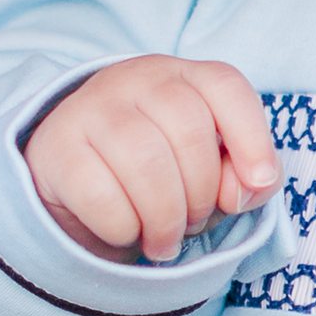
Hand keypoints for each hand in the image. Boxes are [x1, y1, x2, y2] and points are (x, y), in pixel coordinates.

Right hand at [24, 55, 278, 262]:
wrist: (73, 184)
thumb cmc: (158, 176)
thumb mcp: (209, 173)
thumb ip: (241, 178)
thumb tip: (244, 191)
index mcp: (180, 75)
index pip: (225, 86)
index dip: (253, 138)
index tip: (259, 183)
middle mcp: (133, 79)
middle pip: (189, 132)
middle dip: (202, 194)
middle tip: (192, 223)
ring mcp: (90, 108)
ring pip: (146, 164)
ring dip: (165, 218)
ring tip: (163, 239)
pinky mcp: (56, 148)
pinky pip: (102, 196)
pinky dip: (124, 228)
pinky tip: (124, 231)